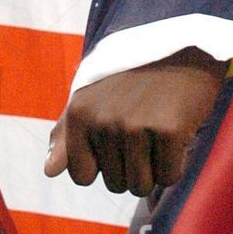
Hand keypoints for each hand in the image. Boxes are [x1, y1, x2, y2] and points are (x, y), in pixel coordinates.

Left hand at [44, 47, 224, 195]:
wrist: (184, 47)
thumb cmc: (134, 77)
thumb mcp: (93, 95)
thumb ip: (67, 134)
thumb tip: (48, 171)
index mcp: (80, 112)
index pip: (81, 176)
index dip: (103, 166)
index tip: (116, 138)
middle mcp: (103, 119)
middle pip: (116, 184)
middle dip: (132, 165)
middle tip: (143, 127)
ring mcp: (136, 125)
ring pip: (141, 186)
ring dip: (154, 168)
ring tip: (158, 132)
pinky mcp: (169, 130)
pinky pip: (170, 177)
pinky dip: (176, 163)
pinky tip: (176, 132)